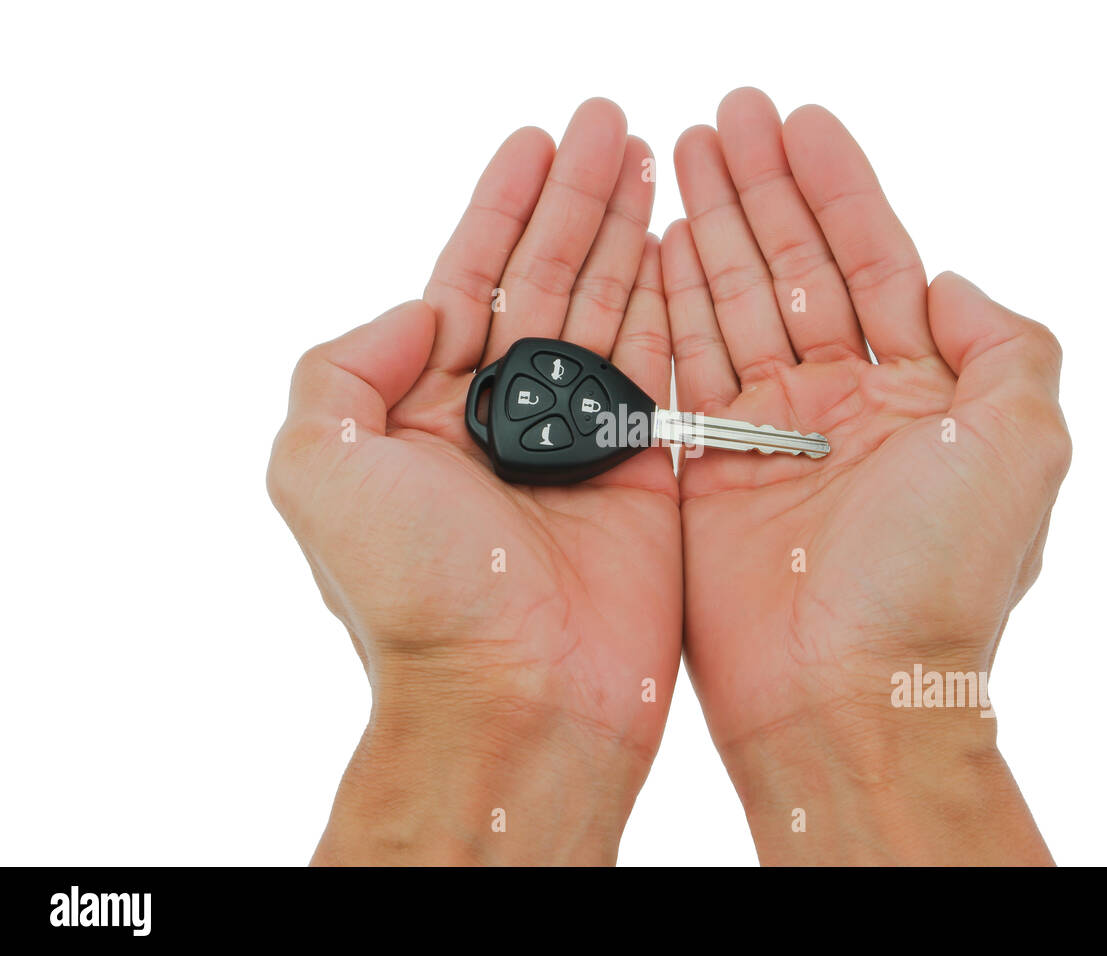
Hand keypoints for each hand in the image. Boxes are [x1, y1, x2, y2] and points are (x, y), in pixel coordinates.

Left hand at [267, 99, 678, 864]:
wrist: (517, 696)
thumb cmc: (412, 594)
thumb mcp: (315, 465)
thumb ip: (343, 366)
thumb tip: (419, 311)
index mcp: (427, 409)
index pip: (470, 278)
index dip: (502, 205)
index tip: (537, 141)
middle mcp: (505, 418)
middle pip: (546, 279)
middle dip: (577, 200)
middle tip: (611, 124)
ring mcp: (580, 440)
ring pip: (608, 309)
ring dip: (628, 231)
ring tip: (650, 158)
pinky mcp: (647, 469)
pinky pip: (665, 366)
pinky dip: (674, 301)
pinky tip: (684, 241)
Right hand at [662, 89, 1069, 863]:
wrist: (843, 695)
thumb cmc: (937, 579)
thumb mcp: (1023, 445)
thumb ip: (1007, 347)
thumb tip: (952, 283)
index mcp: (921, 395)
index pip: (873, 262)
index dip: (837, 188)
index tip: (800, 122)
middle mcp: (843, 406)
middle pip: (796, 269)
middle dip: (762, 190)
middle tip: (725, 115)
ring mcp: (770, 436)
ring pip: (737, 306)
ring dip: (712, 228)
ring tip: (681, 155)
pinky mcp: (707, 471)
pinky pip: (686, 368)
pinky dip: (672, 305)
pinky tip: (660, 244)